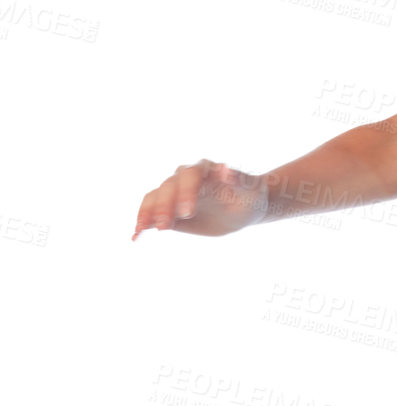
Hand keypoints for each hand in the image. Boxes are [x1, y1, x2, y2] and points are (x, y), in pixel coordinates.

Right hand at [133, 159, 267, 240]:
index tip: (188, 213)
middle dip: (164, 207)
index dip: (185, 193)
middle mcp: (185, 179)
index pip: (189, 177)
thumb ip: (239, 179)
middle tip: (166, 228)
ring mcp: (175, 194)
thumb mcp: (251, 190)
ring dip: (148, 213)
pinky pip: (151, 212)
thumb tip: (225, 169)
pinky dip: (143, 222)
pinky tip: (136, 236)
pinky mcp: (170, 210)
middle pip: (167, 188)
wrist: (244, 210)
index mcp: (204, 170)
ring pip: (155, 198)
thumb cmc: (250, 196)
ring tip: (142, 229)